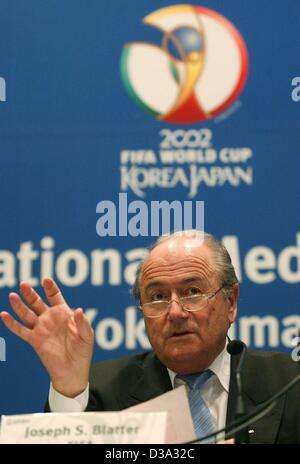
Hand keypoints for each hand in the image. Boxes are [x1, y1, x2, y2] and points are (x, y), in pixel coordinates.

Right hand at [0, 278, 93, 397]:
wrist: (73, 371)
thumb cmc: (82, 352)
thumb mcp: (87, 335)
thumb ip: (82, 323)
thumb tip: (78, 310)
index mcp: (63, 313)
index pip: (54, 296)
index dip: (50, 288)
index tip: (46, 280)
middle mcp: (50, 318)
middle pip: (37, 302)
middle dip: (30, 293)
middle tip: (23, 283)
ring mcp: (41, 328)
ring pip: (27, 314)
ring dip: (19, 305)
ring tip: (13, 296)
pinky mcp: (34, 340)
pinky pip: (21, 330)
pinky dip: (12, 323)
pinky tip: (4, 315)